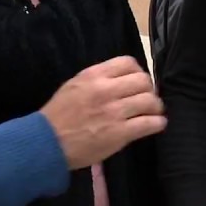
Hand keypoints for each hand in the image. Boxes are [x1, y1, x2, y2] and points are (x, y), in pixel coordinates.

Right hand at [40, 57, 165, 168]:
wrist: (47, 143)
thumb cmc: (58, 115)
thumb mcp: (74, 85)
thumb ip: (97, 79)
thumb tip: (121, 79)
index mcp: (93, 75)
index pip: (128, 62)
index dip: (138, 71)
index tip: (137, 82)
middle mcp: (106, 90)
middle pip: (143, 80)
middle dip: (149, 89)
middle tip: (147, 99)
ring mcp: (114, 112)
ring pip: (151, 101)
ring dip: (156, 107)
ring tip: (153, 112)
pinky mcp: (120, 133)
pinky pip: (150, 123)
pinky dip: (158, 123)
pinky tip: (156, 124)